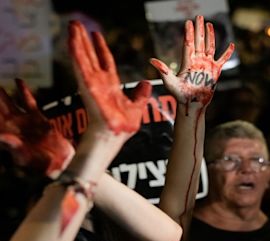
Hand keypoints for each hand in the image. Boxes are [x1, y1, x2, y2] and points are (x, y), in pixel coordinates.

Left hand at [0, 79, 73, 177]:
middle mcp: (12, 125)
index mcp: (5, 133)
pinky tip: (18, 80)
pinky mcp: (37, 118)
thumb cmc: (38, 164)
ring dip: (2, 93)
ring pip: (9, 102)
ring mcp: (24, 120)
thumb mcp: (22, 154)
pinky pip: (28, 102)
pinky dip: (23, 91)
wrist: (58, 163)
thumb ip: (10, 143)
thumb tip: (0, 136)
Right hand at [68, 20, 151, 135]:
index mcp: (110, 86)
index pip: (105, 62)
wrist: (114, 137)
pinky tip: (71, 40)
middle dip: (83, 40)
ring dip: (77, 41)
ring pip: (83, 57)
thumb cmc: (123, 126)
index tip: (96, 35)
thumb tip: (146, 84)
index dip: (100, 48)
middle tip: (75, 23)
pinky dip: (76, 53)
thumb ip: (140, 95)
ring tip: (72, 25)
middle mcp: (99, 82)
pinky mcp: (87, 86)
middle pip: (90, 56)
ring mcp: (92, 83)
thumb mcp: (137, 107)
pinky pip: (80, 66)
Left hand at [150, 15, 233, 106]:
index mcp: (187, 62)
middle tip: (199, 16)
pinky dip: (228, 53)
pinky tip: (232, 45)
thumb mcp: (170, 82)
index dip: (188, 32)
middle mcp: (197, 61)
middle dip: (199, 29)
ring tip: (209, 24)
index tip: (188, 22)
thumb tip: (151, 60)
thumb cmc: (180, 95)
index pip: (188, 43)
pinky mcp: (215, 72)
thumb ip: (163, 70)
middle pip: (198, 41)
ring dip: (210, 36)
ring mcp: (206, 65)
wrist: (191, 104)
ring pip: (209, 47)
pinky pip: (223, 60)